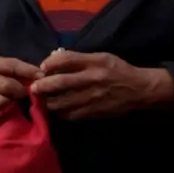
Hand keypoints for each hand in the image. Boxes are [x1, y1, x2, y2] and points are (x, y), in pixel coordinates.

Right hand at [0, 55, 41, 115]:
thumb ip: (16, 67)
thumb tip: (40, 75)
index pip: (11, 66)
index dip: (28, 71)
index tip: (42, 75)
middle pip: (7, 86)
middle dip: (24, 89)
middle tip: (35, 92)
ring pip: (1, 102)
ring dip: (16, 102)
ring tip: (24, 102)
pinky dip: (8, 113)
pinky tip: (16, 111)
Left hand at [31, 51, 172, 119]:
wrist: (140, 90)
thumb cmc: (119, 70)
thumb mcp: (102, 57)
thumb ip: (79, 58)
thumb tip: (53, 59)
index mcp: (95, 62)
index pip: (65, 59)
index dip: (49, 63)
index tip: (42, 68)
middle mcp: (93, 79)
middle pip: (60, 83)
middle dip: (42, 86)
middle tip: (33, 88)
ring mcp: (93, 97)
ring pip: (62, 102)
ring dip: (48, 102)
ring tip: (42, 101)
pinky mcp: (94, 112)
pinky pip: (70, 114)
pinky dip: (60, 113)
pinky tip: (58, 110)